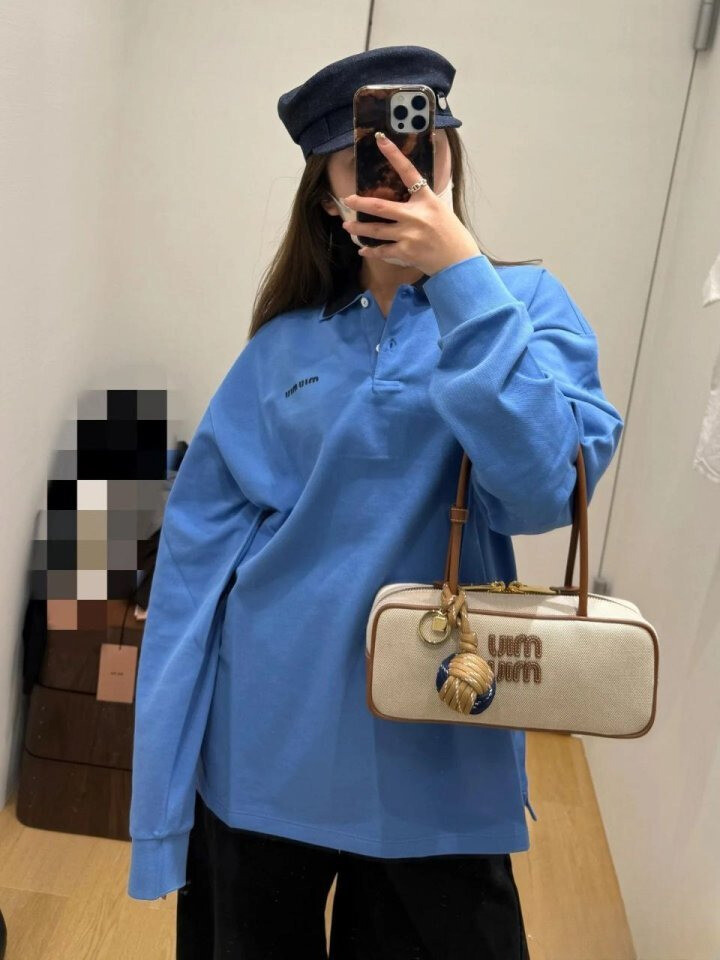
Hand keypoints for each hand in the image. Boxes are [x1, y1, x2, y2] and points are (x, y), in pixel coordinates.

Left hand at [340, 131, 480, 276]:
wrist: (459, 260)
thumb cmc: (450, 234)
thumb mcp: (439, 209)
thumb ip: (420, 202)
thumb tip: (402, 198)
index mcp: (426, 199)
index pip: (408, 172)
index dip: (394, 155)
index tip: (380, 139)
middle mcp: (416, 215)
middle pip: (380, 207)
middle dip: (359, 203)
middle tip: (346, 200)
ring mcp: (409, 234)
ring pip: (376, 230)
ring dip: (358, 229)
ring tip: (347, 226)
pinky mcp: (406, 252)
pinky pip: (383, 251)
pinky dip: (371, 251)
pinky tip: (362, 250)